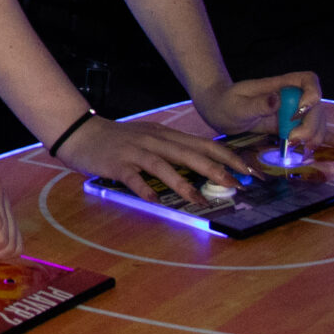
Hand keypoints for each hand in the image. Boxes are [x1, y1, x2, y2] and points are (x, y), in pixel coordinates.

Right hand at [59, 114, 249, 206]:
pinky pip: (133, 178)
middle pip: (190, 154)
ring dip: (184, 184)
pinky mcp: (117, 163)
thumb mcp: (151, 139)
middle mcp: (155, 141)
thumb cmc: (119, 140)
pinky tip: (156, 201)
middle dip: (216, 170)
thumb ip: (174, 151)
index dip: (231, 157)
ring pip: (164, 165)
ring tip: (200, 200)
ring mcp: (136, 151)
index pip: (206, 144)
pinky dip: (145, 189)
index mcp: (167, 135)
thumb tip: (206, 168)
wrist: (81, 132)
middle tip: (237, 186)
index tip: (252, 172)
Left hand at [194, 74, 325, 143]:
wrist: (220, 112)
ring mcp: (294, 113)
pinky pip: (315, 131)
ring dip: (316, 137)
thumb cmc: (225, 103)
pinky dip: (331, 139)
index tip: (298, 111)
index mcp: (280, 85)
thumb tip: (277, 100)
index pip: (308, 80)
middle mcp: (292, 97)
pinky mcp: (293, 126)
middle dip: (311, 126)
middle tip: (293, 140)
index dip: (311, 94)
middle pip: (317, 107)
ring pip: (319, 122)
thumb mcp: (236, 105)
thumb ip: (256, 104)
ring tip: (301, 149)